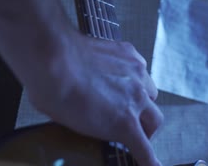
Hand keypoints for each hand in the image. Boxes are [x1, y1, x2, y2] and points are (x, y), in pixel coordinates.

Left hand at [24, 29, 163, 165]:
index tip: (153, 165)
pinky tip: (118, 74)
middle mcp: (136, 98)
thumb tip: (101, 125)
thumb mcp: (76, 125)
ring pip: (151, 92)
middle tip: (135, 128)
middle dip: (147, 128)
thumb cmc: (55, 93)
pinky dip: (133, 76)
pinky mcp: (129, 53)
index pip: (145, 150)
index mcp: (124, 123)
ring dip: (142, 99)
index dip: (150, 161)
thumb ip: (99, 128)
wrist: (52, 59)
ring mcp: (136, 73)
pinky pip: (140, 69)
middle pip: (155, 120)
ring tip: (125, 97)